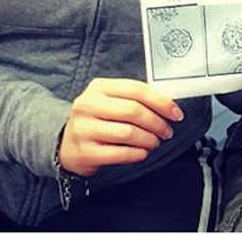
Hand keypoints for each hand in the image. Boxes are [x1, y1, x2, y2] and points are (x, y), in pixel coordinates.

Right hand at [58, 77, 183, 176]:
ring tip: (155, 142)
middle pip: (133, 111)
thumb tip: (167, 104)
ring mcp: (84, 129)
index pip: (136, 89)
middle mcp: (88, 105)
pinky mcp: (85, 152)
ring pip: (128, 133)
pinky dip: (137, 154)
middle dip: (157, 122)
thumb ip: (133, 98)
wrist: (65, 144)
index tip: (175, 113)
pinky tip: (143, 152)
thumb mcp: (109, 101)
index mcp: (98, 87)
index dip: (160, 101)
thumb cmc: (96, 120)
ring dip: (149, 139)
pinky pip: (119, 153)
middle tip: (167, 130)